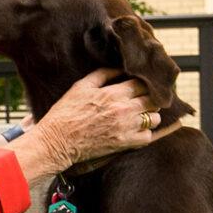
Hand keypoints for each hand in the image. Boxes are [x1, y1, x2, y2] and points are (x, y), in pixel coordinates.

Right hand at [16, 69, 156, 180]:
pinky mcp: (124, 143)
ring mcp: (126, 128)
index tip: (140, 86)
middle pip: (153, 101)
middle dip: (150, 99)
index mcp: (114, 93)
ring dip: (150, 116)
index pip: (142, 84)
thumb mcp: (80, 87)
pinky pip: (148, 137)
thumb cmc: (66, 112)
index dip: (144, 84)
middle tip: (143, 100)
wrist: (57, 140)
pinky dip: (145, 133)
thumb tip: (119, 69)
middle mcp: (124, 110)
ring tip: (141, 116)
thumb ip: (102, 74)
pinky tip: (136, 131)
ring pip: (154, 119)